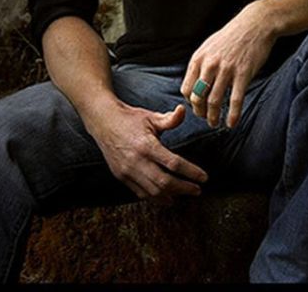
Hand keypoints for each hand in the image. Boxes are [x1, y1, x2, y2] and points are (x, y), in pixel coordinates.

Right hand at [89, 101, 208, 200]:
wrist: (103, 122)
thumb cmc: (130, 118)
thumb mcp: (151, 116)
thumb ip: (169, 119)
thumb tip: (183, 111)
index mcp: (147, 145)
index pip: (173, 163)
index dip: (191, 172)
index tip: (204, 177)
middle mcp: (137, 161)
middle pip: (164, 182)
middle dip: (184, 188)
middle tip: (197, 190)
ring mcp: (127, 171)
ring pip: (152, 191)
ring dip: (171, 196)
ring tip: (183, 195)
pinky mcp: (121, 176)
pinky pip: (140, 193)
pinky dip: (154, 197)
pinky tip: (165, 196)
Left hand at [180, 0, 276, 128]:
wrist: (255, 24)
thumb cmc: (232, 36)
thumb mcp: (209, 46)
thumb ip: (201, 64)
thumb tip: (195, 83)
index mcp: (199, 58)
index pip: (187, 88)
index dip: (190, 102)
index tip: (197, 107)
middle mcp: (210, 64)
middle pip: (198, 97)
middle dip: (200, 112)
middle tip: (206, 118)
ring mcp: (226, 69)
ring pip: (215, 101)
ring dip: (213, 117)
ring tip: (215, 123)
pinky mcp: (243, 73)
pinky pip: (236, 99)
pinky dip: (233, 115)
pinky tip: (232, 123)